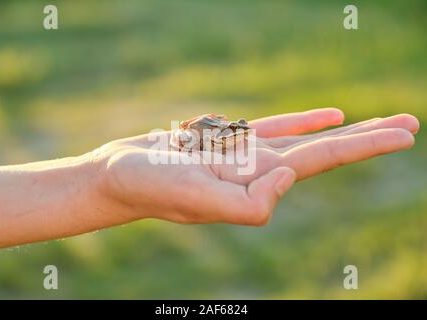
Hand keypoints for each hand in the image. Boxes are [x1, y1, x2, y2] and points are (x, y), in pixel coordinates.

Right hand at [92, 108, 418, 226]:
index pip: (324, 160)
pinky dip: (304, 121)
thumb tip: (290, 176)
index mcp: (257, 185)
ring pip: (306, 138)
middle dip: (370, 138)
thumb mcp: (198, 201)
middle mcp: (259, 171)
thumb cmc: (149, 188)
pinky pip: (274, 126)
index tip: (405, 134)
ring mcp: (245, 155)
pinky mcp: (227, 141)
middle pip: (327, 150)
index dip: (366, 145)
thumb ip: (250, 204)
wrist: (119, 177)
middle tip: (412, 124)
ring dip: (344, 129)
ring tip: (379, 122)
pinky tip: (329, 116)